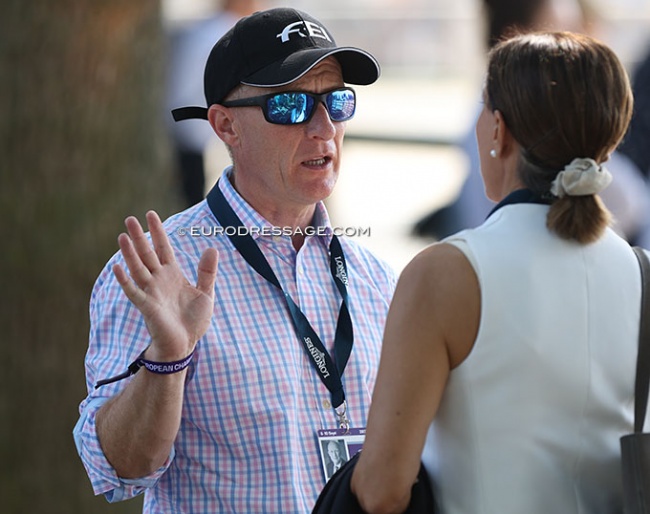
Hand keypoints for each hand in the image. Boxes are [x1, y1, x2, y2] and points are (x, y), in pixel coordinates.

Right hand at [112, 211, 217, 360]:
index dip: (157, 232)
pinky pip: (133, 291)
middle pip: (146, 254)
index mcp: (172, 274)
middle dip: (139, 237)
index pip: (163, 248)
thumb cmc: (193, 320)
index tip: (151, 214)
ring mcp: (151, 292)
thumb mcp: (206, 292)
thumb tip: (212, 249)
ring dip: (129, 253)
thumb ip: (207, 272)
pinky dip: (125, 280)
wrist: (185, 344)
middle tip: (130, 218)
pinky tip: (117, 267)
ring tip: (122, 236)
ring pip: (137, 268)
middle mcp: (159, 280)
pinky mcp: (147, 306)